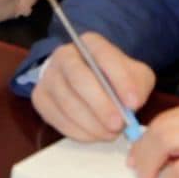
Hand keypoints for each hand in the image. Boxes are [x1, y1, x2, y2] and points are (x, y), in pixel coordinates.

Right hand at [30, 33, 154, 140]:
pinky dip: (79, 131)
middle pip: (78, 78)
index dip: (120, 79)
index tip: (133, 103)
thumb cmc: (113, 80)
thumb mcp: (134, 75)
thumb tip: (132, 102)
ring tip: (110, 133)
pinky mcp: (40, 98)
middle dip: (100, 104)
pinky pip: (57, 118)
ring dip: (92, 123)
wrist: (87, 83)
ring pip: (67, 102)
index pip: (103, 55)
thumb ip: (138, 84)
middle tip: (119, 124)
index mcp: (90, 43)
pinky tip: (95, 134)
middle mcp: (64, 55)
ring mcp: (49, 76)